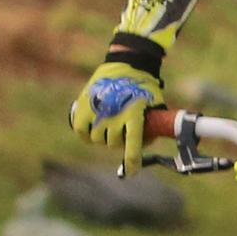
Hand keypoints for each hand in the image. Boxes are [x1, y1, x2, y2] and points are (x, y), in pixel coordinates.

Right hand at [69, 58, 164, 174]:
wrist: (125, 64)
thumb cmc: (144, 86)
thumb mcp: (154, 104)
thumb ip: (152, 124)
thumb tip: (150, 142)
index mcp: (133, 115)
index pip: (132, 144)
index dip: (132, 160)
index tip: (132, 171)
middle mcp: (114, 116)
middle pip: (114, 143)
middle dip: (120, 142)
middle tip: (123, 133)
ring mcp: (97, 112)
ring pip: (98, 139)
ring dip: (104, 138)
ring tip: (110, 127)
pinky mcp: (82, 107)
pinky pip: (82, 132)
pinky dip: (87, 134)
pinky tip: (94, 129)